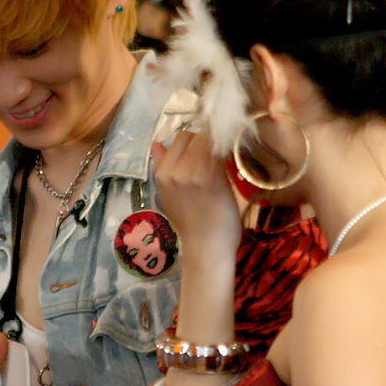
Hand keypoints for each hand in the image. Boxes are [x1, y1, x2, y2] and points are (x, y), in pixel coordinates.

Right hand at [152, 130, 240, 258]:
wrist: (205, 248)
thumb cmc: (189, 223)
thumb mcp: (168, 194)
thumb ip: (163, 166)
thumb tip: (156, 143)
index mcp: (162, 173)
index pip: (181, 138)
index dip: (195, 141)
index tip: (206, 151)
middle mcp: (175, 170)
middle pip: (196, 136)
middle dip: (208, 142)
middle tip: (216, 158)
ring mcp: (194, 174)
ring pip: (210, 143)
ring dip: (219, 149)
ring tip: (222, 166)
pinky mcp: (213, 180)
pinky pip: (221, 156)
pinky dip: (227, 158)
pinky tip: (230, 169)